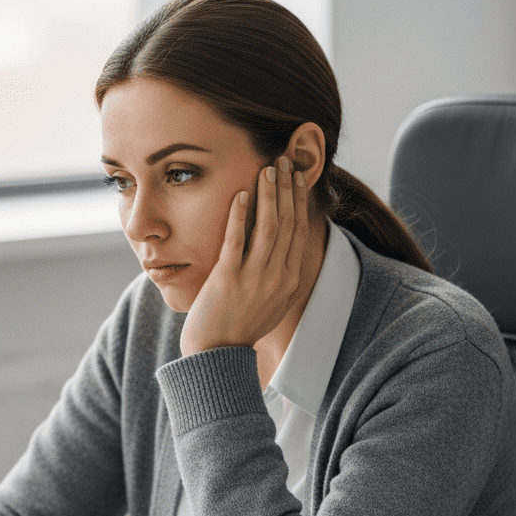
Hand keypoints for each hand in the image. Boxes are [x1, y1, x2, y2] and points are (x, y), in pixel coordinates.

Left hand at [179, 155, 308, 355]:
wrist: (215, 356)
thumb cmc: (239, 328)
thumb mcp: (272, 304)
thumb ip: (281, 277)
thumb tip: (287, 251)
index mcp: (290, 282)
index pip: (299, 231)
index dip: (299, 201)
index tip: (298, 177)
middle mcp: (277, 279)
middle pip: (288, 223)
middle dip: (288, 188)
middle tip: (285, 160)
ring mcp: (254, 279)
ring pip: (268, 227)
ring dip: (269, 194)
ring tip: (267, 169)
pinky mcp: (228, 280)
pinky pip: (236, 240)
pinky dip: (239, 214)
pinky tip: (240, 193)